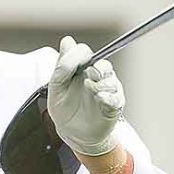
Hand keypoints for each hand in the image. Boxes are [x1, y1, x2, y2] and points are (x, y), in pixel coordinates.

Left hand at [47, 36, 124, 156]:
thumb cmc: (64, 108)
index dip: (81, 54)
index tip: (75, 63)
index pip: (86, 53)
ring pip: (111, 81)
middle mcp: (97, 78)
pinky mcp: (114, 106)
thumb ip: (62, 65)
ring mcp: (107, 91)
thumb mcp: (57, 86)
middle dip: (97, 68)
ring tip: (91, 91)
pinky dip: (108, 97)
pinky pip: (116, 98)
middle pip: (104, 64)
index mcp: (81, 70)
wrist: (72, 133)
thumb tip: (68, 40)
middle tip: (89, 75)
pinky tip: (99, 99)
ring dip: (100, 85)